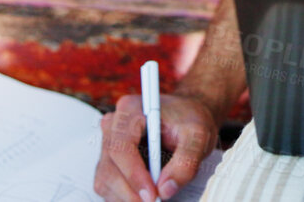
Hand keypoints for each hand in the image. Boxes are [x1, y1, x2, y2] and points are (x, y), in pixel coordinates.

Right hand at [94, 91, 219, 201]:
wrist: (185, 116)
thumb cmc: (188, 119)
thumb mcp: (197, 136)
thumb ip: (186, 162)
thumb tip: (165, 190)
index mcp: (130, 111)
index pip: (121, 147)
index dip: (134, 175)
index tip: (152, 194)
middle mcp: (112, 126)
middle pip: (109, 168)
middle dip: (132, 192)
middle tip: (156, 201)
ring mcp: (107, 144)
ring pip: (105, 181)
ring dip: (128, 196)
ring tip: (154, 197)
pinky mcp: (108, 161)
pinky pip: (108, 186)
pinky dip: (125, 196)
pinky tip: (144, 195)